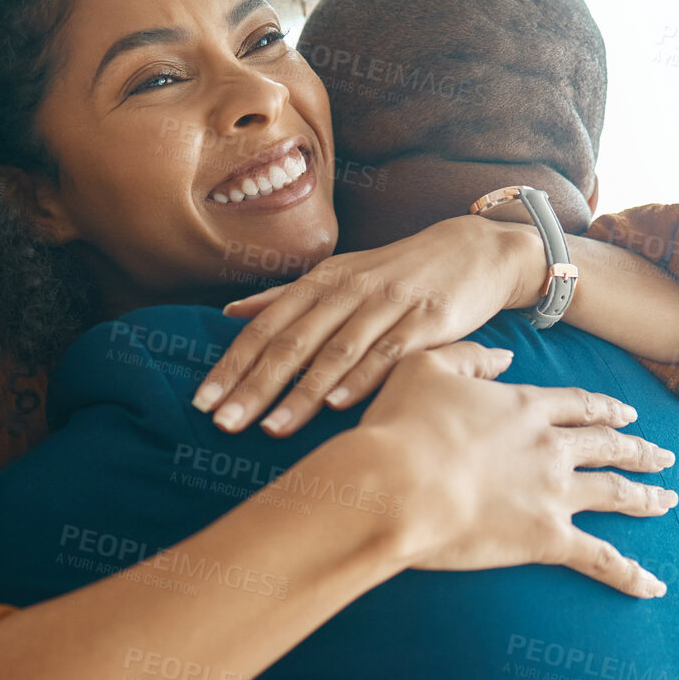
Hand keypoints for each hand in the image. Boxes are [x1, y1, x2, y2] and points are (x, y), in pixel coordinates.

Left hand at [193, 214, 543, 436]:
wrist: (475, 251)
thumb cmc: (398, 271)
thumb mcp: (339, 274)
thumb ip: (284, 296)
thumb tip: (229, 312)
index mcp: (321, 282)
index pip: (265, 327)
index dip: (232, 364)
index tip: (202, 401)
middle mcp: (348, 291)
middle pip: (292, 343)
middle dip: (254, 385)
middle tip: (223, 422)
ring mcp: (388, 305)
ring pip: (335, 353)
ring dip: (301, 393)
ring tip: (270, 428)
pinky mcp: (427, 321)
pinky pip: (388, 354)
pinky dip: (361, 379)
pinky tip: (337, 406)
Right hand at [356, 341, 675, 598]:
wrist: (395, 484)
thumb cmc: (400, 427)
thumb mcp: (425, 368)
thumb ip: (471, 357)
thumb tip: (506, 356)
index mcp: (526, 406)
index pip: (580, 405)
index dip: (606, 409)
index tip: (627, 413)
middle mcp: (551, 447)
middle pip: (609, 446)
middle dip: (639, 450)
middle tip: (664, 457)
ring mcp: (555, 493)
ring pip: (616, 493)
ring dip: (647, 496)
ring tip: (668, 500)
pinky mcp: (548, 539)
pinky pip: (600, 559)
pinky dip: (630, 573)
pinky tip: (654, 586)